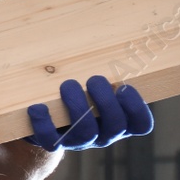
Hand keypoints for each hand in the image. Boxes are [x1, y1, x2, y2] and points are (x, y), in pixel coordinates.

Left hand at [26, 75, 153, 151]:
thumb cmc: (82, 92)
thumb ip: (107, 71)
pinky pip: (50, 140)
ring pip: (86, 132)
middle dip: (106, 101)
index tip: (124, 87)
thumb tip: (105, 37)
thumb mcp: (98, 84)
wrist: (50, 118)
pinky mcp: (55, 142)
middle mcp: (104, 134)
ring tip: (68, 85)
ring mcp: (80, 141)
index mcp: (122, 121)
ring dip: (77, 106)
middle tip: (94, 79)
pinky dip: (43, 123)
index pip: (142, 125)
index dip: (137, 109)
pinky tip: (37, 107)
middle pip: (115, 126)